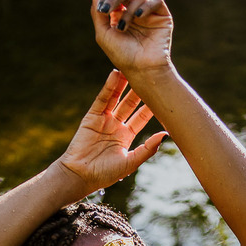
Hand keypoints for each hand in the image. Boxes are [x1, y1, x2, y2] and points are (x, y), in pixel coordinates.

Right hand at [55, 69, 167, 195]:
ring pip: (116, 98)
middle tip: (150, 76)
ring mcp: (103, 120)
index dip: (151, 106)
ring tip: (133, 69)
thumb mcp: (130, 163)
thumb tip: (165, 134)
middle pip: (130, 104)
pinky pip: (102, 99)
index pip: (141, 117)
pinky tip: (115, 75)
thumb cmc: (105, 174)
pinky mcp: (91, 116)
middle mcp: (116, 126)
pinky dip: (109, 87)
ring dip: (124, 85)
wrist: (80, 176)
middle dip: (139, 91)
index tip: (162, 94)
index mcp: (126, 136)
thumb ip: (147, 149)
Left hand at [91, 0, 172, 75]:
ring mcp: (149, 14)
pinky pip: (157, 0)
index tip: (103, 10)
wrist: (142, 68)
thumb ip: (97, 12)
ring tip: (125, 27)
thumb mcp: (103, 34)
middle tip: (109, 10)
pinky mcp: (162, 16)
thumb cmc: (122, 55)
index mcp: (119, 16)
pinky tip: (140, 16)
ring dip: (129, 10)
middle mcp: (134, 13)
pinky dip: (147, 5)